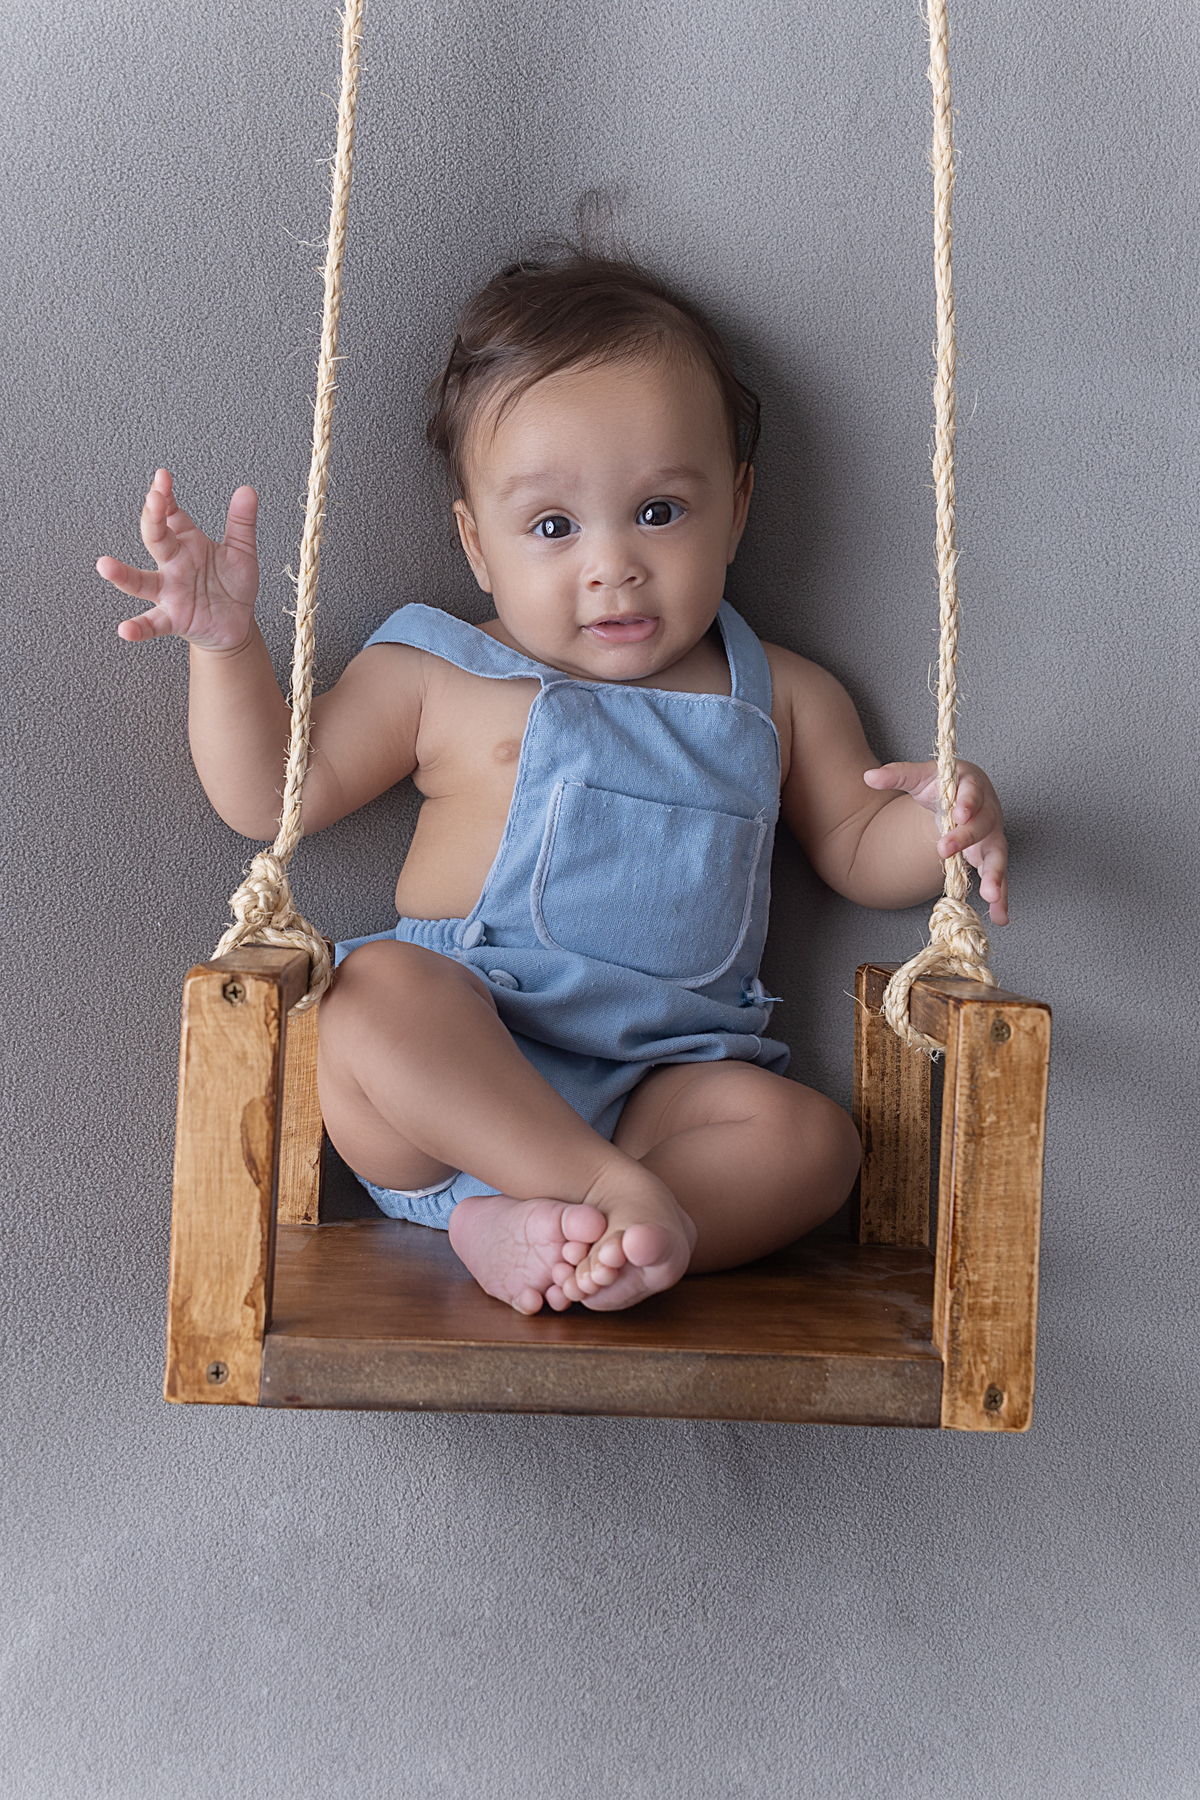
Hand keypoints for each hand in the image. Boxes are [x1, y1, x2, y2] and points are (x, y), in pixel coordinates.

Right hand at [98, 468, 258, 651]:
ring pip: (141, 581)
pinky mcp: (173, 618)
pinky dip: (138, 628)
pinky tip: (126, 629)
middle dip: (152, 518)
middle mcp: (173, 565)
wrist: (236, 624)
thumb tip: (247, 491)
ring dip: (122, 574)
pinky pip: (152, 623)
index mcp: (187, 543)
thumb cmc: (232, 587)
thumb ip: (242, 522)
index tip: (162, 478)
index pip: (170, 514)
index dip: (164, 495)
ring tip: (105, 566)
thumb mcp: (242, 551)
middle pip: (156, 538)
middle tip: (152, 499)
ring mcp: (170, 592)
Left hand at [863, 759, 1008, 924]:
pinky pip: (999, 876)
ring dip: (995, 875)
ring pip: (997, 854)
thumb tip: (869, 777)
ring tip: (991, 895)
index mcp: (971, 786)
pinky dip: (1002, 896)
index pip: (971, 793)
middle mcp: (986, 810)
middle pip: (981, 825)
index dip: (967, 802)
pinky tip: (1000, 916)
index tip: (958, 812)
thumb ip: (897, 775)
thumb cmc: (943, 785)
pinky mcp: (990, 855)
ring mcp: (991, 835)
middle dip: (965, 838)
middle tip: (945, 850)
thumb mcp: (920, 778)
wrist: (960, 793)